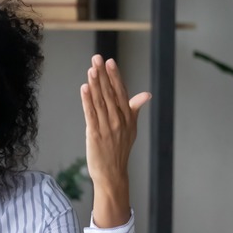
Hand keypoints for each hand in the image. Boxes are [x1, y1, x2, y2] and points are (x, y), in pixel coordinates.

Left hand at [80, 54, 150, 227]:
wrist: (113, 173)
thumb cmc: (119, 150)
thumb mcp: (131, 128)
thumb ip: (135, 108)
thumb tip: (147, 94)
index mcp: (128, 117)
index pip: (121, 92)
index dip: (115, 76)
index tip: (110, 61)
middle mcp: (119, 120)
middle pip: (110, 93)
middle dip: (103, 75)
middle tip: (97, 58)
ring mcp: (108, 127)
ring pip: (100, 101)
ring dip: (95, 84)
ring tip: (91, 69)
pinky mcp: (96, 134)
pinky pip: (91, 114)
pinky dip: (87, 101)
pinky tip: (84, 88)